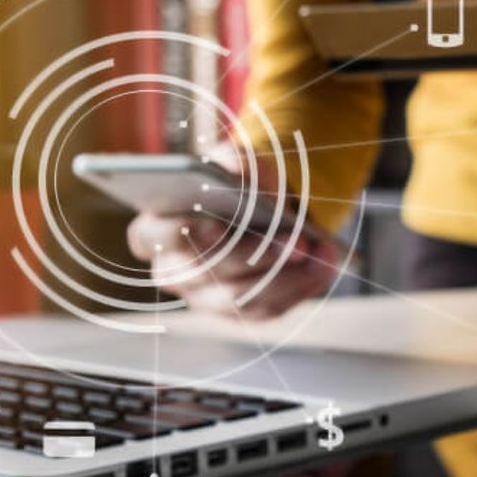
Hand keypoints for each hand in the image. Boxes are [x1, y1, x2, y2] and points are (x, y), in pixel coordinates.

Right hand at [126, 142, 339, 319]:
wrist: (261, 210)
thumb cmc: (235, 185)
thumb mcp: (233, 162)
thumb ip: (232, 163)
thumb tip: (242, 178)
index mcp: (154, 229)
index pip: (151, 237)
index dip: (178, 231)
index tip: (211, 221)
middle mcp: (174, 271)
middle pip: (204, 272)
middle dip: (251, 255)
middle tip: (293, 240)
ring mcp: (205, 299)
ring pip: (241, 298)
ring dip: (285, 274)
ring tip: (317, 249)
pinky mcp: (240, 314)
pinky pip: (269, 308)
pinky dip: (302, 284)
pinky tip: (325, 262)